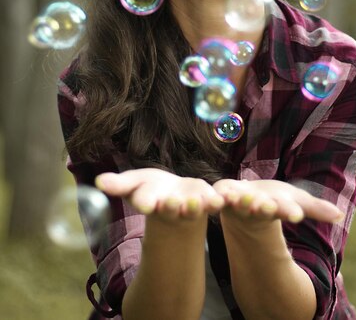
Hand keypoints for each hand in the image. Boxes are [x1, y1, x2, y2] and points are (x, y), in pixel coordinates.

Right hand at [95, 168, 223, 221]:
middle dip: (171, 206)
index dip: (145, 201)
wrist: (177, 199)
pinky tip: (222, 199)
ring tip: (195, 203)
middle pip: (170, 208)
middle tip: (171, 204)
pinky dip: (217, 202)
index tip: (145, 203)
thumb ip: (119, 184)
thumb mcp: (135, 184)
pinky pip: (212, 203)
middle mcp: (170, 207)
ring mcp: (190, 205)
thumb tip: (98, 182)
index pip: (146, 199)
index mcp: (151, 200)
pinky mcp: (207, 201)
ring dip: (194, 207)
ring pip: (192, 208)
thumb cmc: (152, 190)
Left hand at [213, 178, 343, 224]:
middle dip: (264, 207)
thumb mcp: (297, 201)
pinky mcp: (223, 193)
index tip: (295, 215)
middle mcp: (257, 208)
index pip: (284, 210)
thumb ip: (316, 208)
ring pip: (240, 203)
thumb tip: (339, 215)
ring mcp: (238, 202)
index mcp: (276, 208)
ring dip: (242, 202)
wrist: (246, 201)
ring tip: (244, 199)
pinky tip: (222, 194)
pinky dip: (220, 196)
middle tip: (267, 207)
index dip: (289, 211)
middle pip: (261, 208)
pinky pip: (219, 196)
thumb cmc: (275, 200)